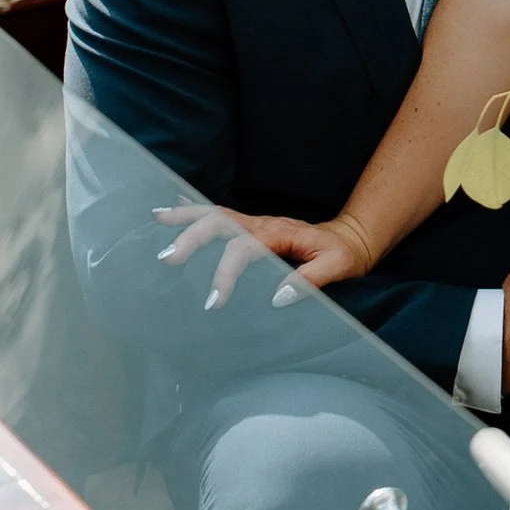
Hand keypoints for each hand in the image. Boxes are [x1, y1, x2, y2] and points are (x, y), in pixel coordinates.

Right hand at [153, 200, 364, 307]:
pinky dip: (195, 211)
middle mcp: (262, 224)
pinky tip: (173, 208)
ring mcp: (256, 223)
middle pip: (219, 222)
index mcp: (278, 233)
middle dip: (191, 238)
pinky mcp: (253, 228)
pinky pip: (220, 217)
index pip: (243, 249)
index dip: (225, 273)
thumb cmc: (346, 254)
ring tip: (156, 219)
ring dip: (185, 217)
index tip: (213, 300)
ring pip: (214, 214)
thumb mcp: (338, 267)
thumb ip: (311, 280)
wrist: (353, 237)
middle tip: (167, 258)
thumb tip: (278, 298)